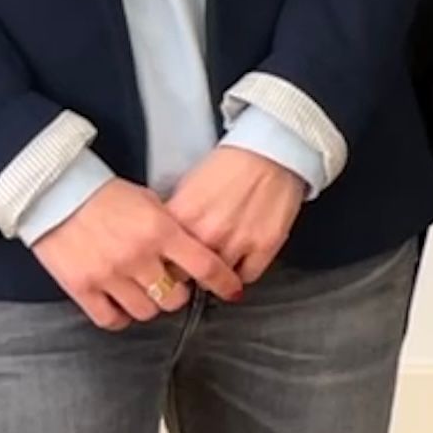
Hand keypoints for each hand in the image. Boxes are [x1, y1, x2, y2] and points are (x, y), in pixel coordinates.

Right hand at [30, 178, 243, 329]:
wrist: (54, 194)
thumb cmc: (103, 195)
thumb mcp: (149, 202)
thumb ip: (172, 228)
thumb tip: (195, 250)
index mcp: (160, 231)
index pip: (205, 266)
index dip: (223, 282)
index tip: (232, 290)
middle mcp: (137, 256)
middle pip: (175, 298)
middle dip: (177, 294)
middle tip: (170, 285)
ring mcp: (109, 274)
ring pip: (146, 312)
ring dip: (149, 305)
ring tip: (143, 292)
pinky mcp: (81, 287)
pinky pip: (111, 319)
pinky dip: (119, 316)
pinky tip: (120, 304)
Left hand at [165, 146, 307, 284]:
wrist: (271, 152)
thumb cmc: (231, 164)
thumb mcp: (188, 187)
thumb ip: (176, 218)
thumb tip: (167, 240)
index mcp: (183, 216)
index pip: (161, 259)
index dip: (165, 262)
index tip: (169, 264)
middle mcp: (209, 233)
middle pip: (187, 275)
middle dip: (188, 272)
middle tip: (193, 266)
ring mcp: (238, 242)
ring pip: (218, 279)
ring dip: (217, 274)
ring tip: (219, 262)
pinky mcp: (265, 246)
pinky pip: (247, 275)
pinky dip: (242, 272)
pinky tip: (241, 259)